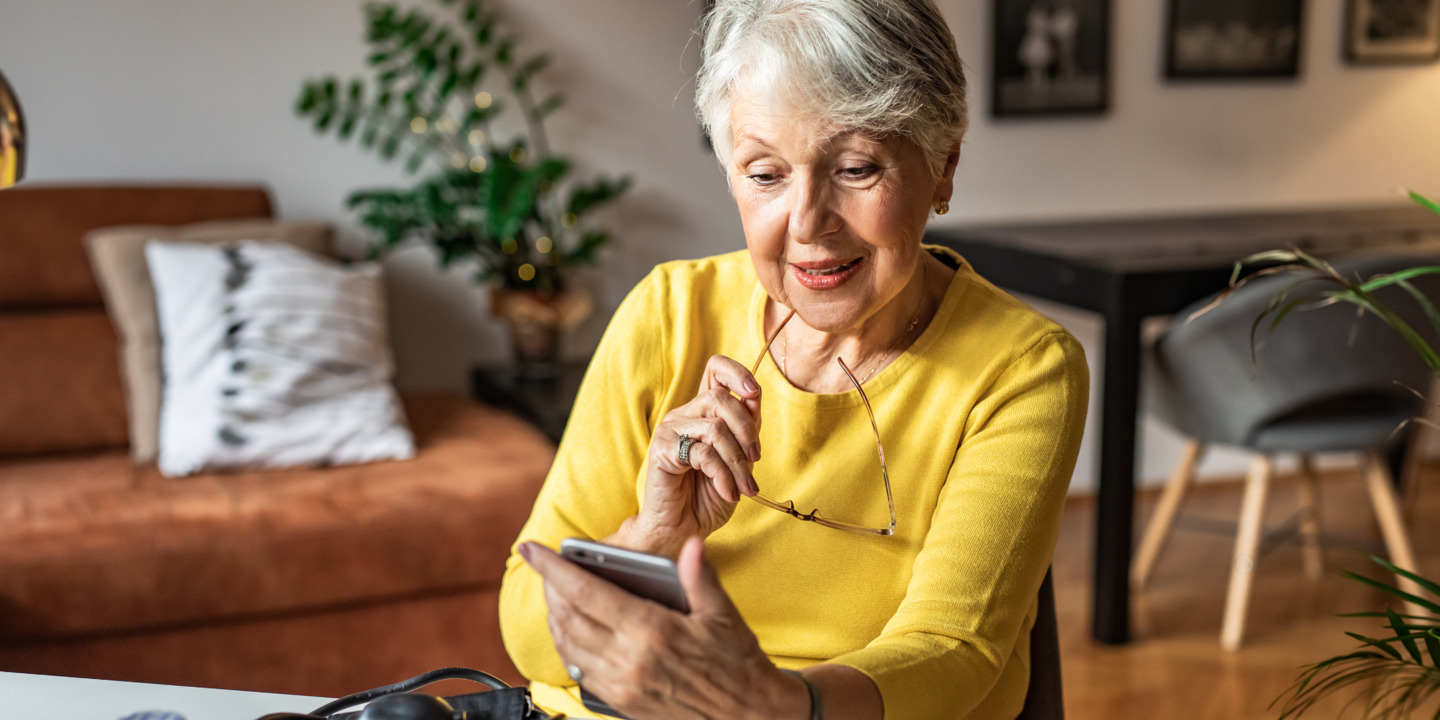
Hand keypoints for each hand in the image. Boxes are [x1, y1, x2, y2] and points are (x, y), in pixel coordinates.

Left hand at [520, 537, 810, 719]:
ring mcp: (622, 685)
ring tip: (555, 595)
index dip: (553, 568)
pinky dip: (568, 647)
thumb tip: (689, 545)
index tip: (530, 549)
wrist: (747, 715)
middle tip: (545, 567)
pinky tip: (573, 632)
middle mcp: (630, 660)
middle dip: (549, 587)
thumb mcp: (722, 614)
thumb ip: (700, 576)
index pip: (586, 592)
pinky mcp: (621, 703)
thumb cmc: (737, 663)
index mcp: (652, 631)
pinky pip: (580, 671)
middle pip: (568, 617)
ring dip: (554, 617)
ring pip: (568, 645)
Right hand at [627, 354, 761, 554]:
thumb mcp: (738, 460)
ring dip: (737, 462)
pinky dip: (723, 475)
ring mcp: (670, 431)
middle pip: (720, 399)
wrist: (683, 529)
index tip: (753, 393)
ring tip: (743, 486)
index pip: (716, 369)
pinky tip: (728, 492)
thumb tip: (754, 397)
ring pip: (715, 428)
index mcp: (703, 412)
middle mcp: (684, 415)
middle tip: (754, 460)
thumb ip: (745, 430)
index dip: (737, 373)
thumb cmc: (708, 496)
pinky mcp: (662, 451)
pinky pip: (703, 453)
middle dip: (747, 431)